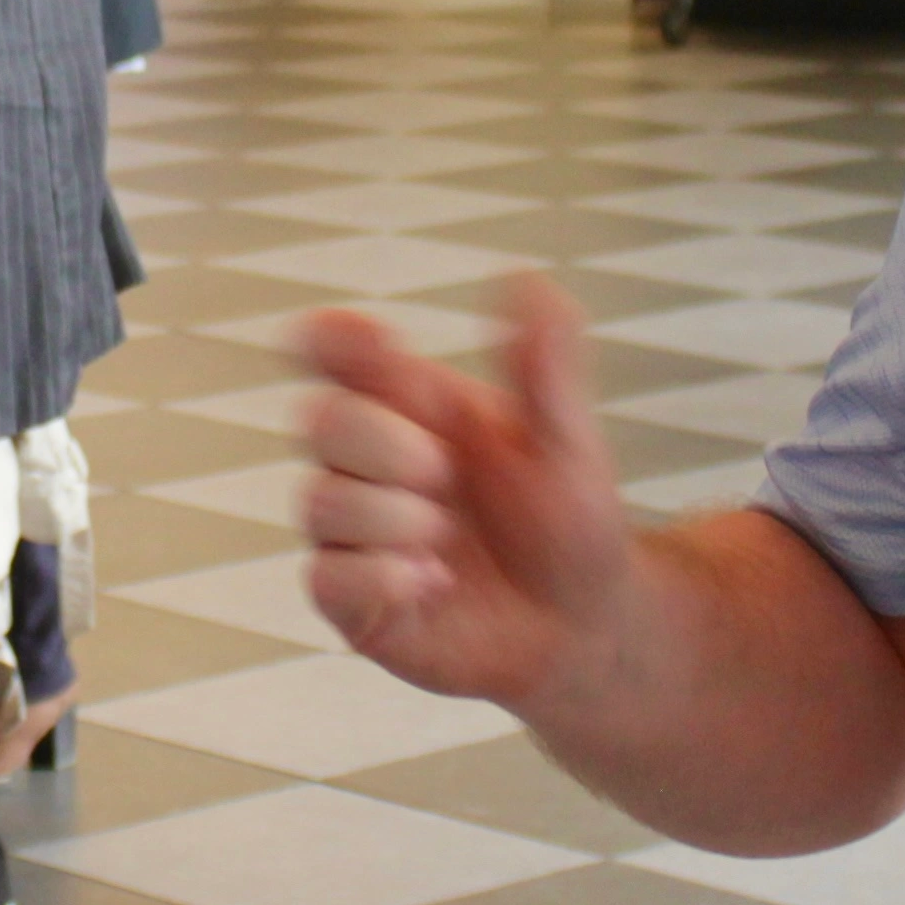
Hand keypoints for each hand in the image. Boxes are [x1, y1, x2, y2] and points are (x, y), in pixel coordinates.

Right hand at [300, 279, 639, 715]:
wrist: (586, 626)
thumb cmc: (569, 524)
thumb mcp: (568, 440)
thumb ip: (545, 366)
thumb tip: (527, 278)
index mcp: (413, 408)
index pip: (341, 353)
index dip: (333, 338)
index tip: (369, 342)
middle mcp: (373, 465)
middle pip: (319, 420)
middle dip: (378, 440)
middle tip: (442, 469)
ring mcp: (358, 534)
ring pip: (318, 501)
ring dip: (388, 516)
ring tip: (445, 538)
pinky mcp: (355, 602)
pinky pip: (325, 577)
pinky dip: (379, 577)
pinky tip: (431, 582)